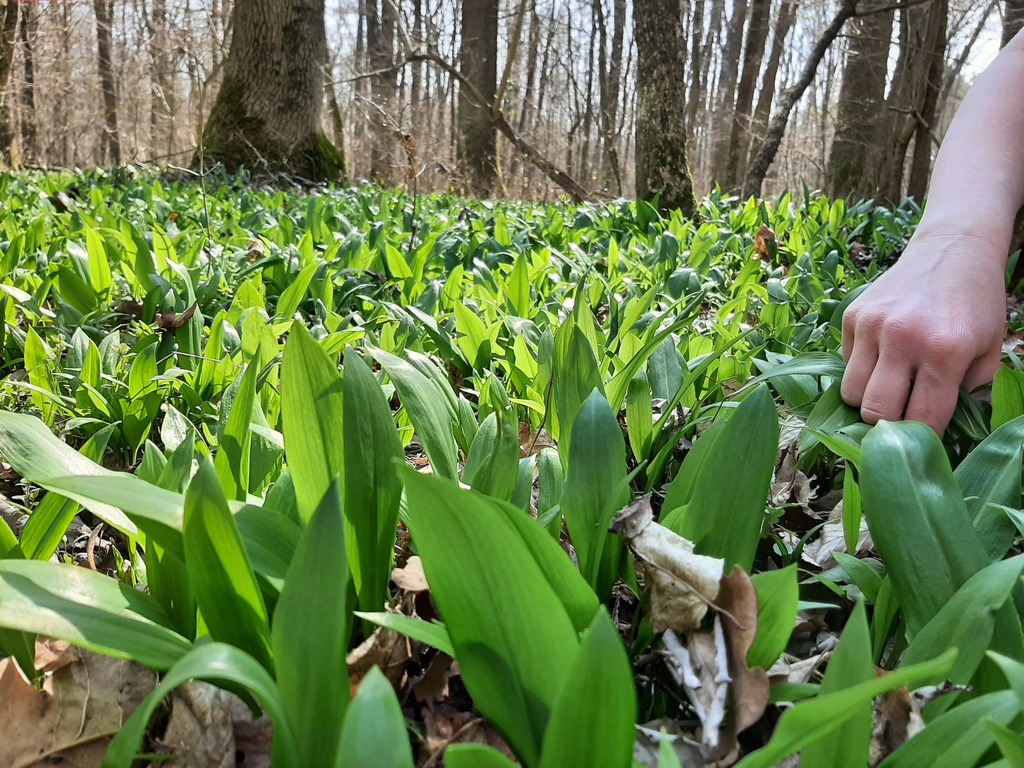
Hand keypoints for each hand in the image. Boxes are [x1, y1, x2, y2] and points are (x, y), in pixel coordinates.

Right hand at [840, 231, 1006, 434]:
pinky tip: (883, 356)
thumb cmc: (976, 304)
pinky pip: (846, 364)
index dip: (923, 437)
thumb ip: (968, 394)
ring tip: (889, 389)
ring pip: (850, 393)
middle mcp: (903, 338)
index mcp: (945, 351)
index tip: (925, 439)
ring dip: (868, 400)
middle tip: (903, 415)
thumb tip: (939, 430)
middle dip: (888, 423)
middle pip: (875, 412)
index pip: (922, 419)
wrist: (953, 249)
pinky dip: (862, 370)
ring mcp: (872, 325)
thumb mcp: (989, 350)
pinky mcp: (853, 316)